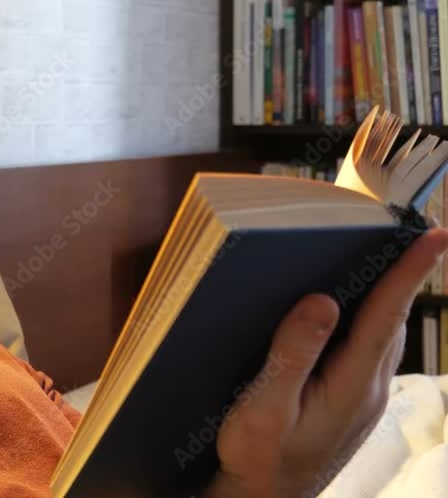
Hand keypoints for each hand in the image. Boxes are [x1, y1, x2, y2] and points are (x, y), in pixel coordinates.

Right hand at [203, 228, 447, 497]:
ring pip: (384, 335)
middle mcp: (368, 388)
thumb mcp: (265, 409)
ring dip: (390, 296)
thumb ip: (292, 355)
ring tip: (389, 259)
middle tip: (413, 231)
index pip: (385, 317)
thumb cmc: (258, 457)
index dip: (409, 274)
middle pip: (391, 319)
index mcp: (350, 385)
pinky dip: (371, 319)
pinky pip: (370, 349)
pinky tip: (354, 310)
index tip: (435, 237)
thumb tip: (321, 301)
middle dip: (404, 273)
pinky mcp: (353, 403)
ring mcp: (364, 397)